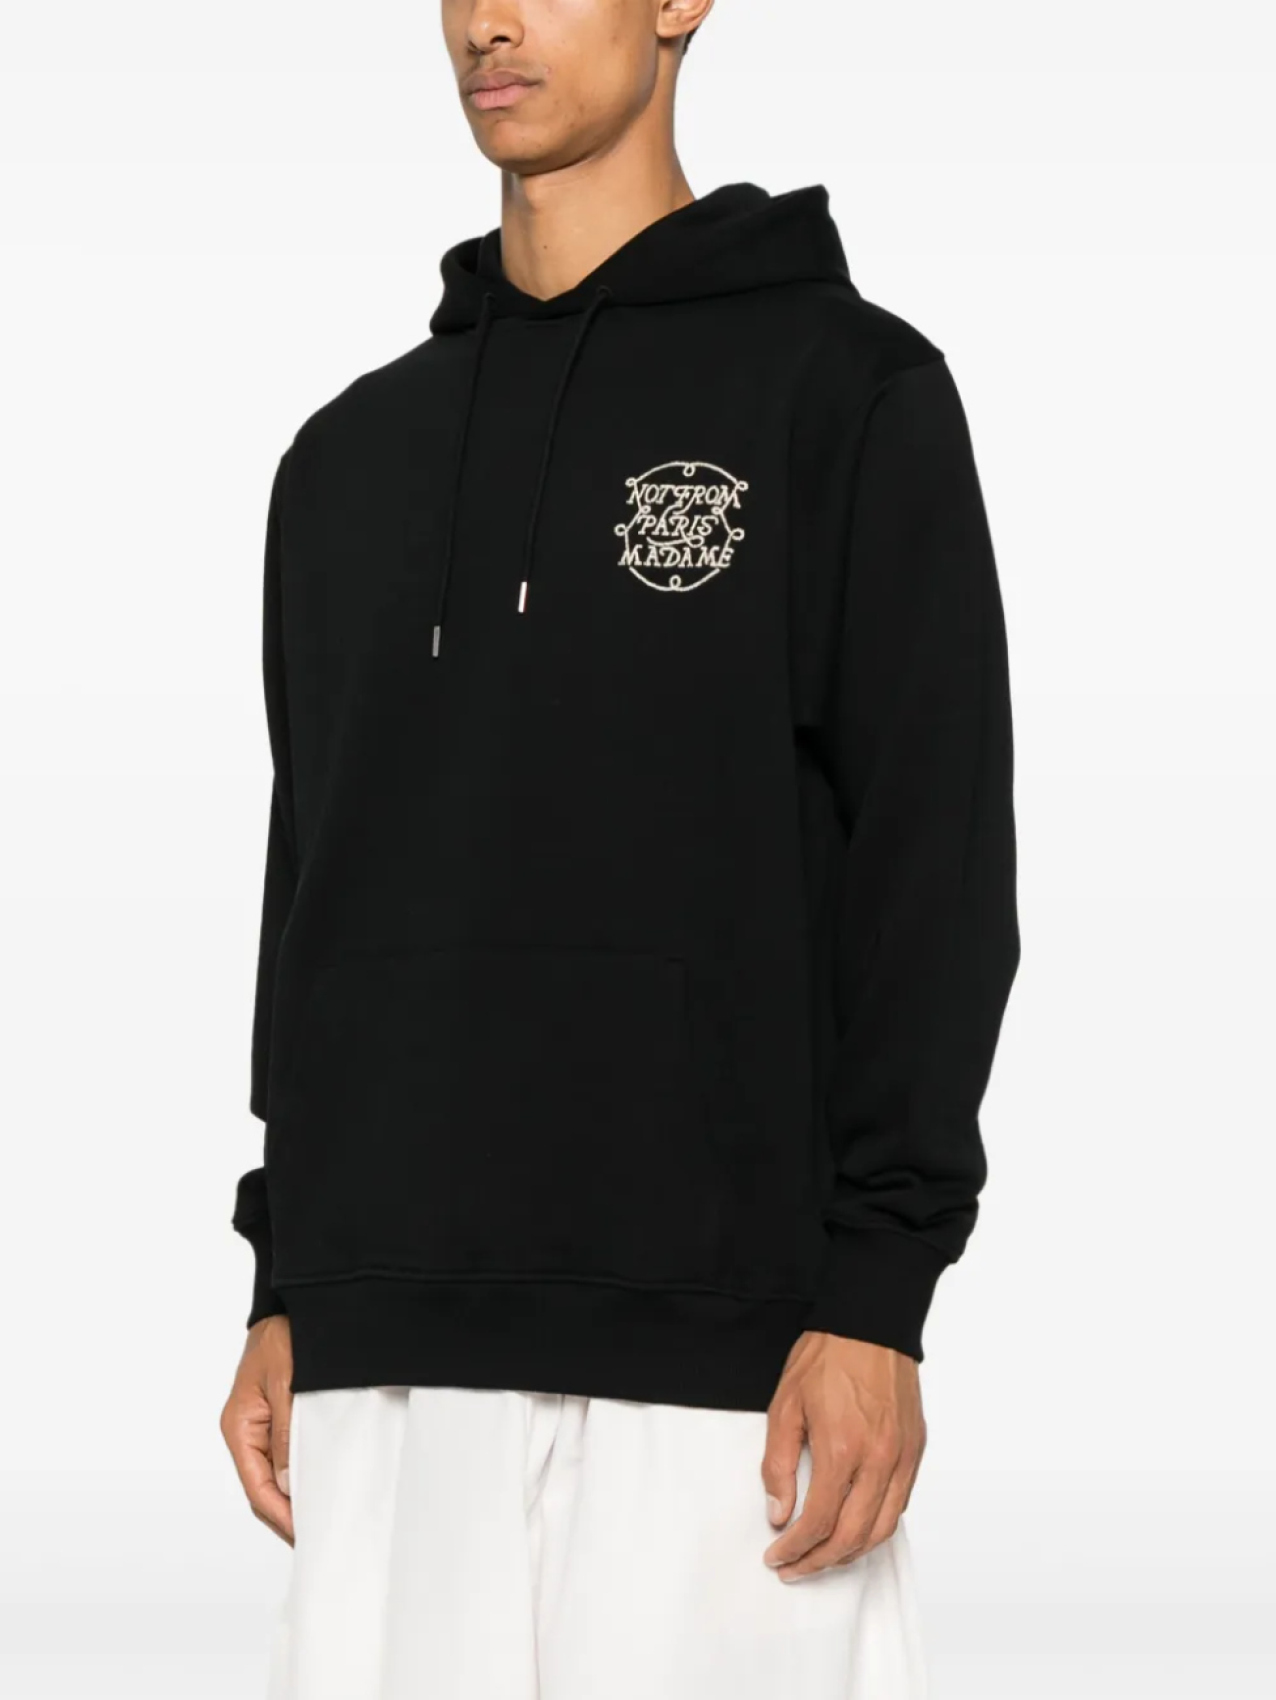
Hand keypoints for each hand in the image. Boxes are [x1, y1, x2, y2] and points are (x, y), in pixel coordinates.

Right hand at [220, 1314, 294, 1543]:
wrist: (289, 1307)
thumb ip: (286, 1431)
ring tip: (318, 1522)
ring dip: (292, 1500)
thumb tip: (289, 1482)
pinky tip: (315, 1490)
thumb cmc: (284, 1337)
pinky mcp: (275, 1421)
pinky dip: (297, 1478)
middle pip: (262, 1489)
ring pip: (273, 1477)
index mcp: (239, 1426)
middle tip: (315, 1539)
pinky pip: (283, 1459)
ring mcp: (259, 1428)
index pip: (256, 1485)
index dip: (279, 1514)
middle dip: (285, 1517)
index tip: (303, 1535)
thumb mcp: (287, 1382)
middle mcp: (245, 1432)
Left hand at [761, 1331, 924, 1579]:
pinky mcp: (916, 1449)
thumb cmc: (826, 1356)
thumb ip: (779, 1465)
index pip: (819, 1522)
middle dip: (820, 1561)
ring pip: (883, 1528)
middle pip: (854, 1537)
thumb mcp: (785, 1405)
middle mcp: (879, 1460)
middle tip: (794, 1568)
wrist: (870, 1321)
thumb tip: (779, 1513)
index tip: (776, 1555)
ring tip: (823, 1557)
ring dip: (852, 1552)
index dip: (794, 1548)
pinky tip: (856, 1527)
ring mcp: (903, 1456)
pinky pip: (900, 1504)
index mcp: (842, 1448)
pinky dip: (877, 1526)